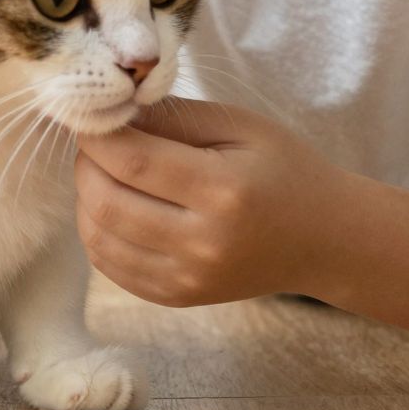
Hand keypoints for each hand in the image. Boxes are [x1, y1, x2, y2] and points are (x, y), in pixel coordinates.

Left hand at [73, 97, 346, 307]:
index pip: (132, 161)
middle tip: (94, 142)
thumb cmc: (284, 170)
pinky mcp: (177, 297)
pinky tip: (113, 206)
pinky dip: (98, 232)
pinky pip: (112, 267)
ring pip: (99, 239)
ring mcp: (188, 279)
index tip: (90, 115)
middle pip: (106, 203)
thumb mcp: (240, 126)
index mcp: (223, 191)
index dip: (97, 135)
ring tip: (102, 172)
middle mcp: (202, 243)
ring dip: (86, 199)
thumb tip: (112, 112)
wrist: (324, 240)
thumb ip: (174, 117)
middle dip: (84, 165)